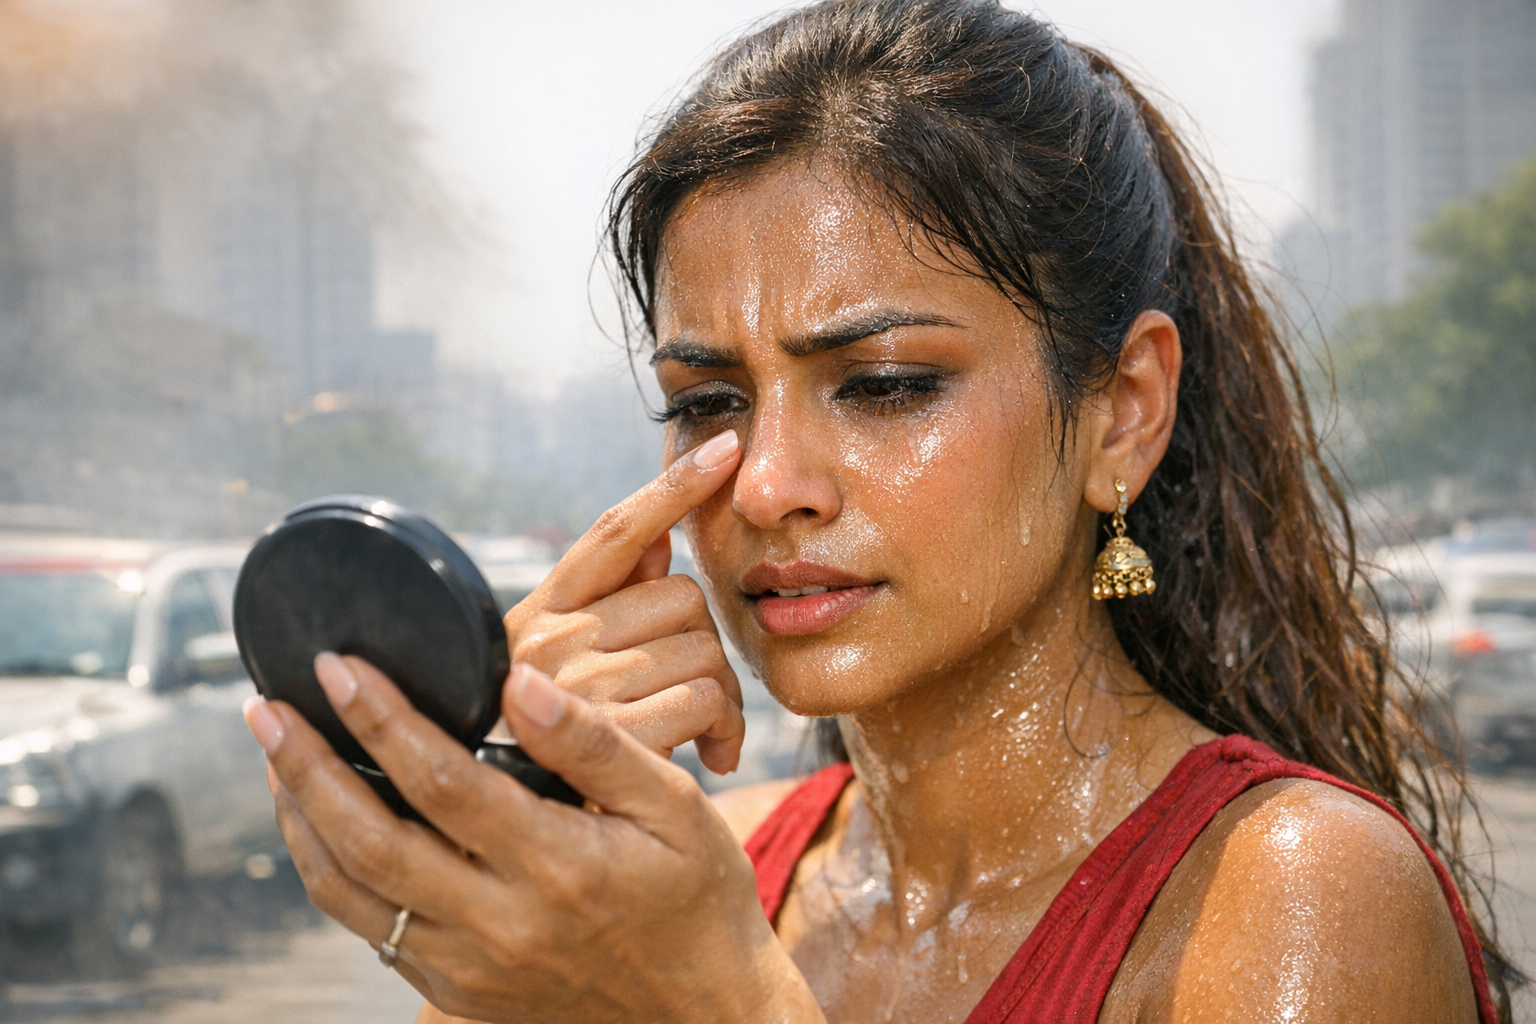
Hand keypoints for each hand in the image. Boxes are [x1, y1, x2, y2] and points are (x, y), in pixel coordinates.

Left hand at [244, 655, 824, 1023]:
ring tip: (275, 760)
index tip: (341, 666)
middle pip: (370, 839)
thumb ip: (594, 745)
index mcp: (557, 865)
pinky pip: (371, 933)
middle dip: (306, 765)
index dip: (381, 718)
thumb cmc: (697, 898)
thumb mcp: (677, 807)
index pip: (442, 781)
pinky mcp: (457, 994)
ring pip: (351, 895)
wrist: (702, 1015)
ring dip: (300, 822)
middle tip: (266, 707)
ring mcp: (471, 967)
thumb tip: (518, 682)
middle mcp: (501, 923)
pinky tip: (322, 827)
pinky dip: (329, 875)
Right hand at [505, 429, 745, 772]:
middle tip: (708, 697)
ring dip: (724, 697)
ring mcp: (572, 688)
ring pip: (702, 648)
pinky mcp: (608, 740)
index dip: (674, 486)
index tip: (728, 446)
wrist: (523, 851)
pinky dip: (722, 730)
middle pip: (681, 595)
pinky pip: (702, 699)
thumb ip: (612, 603)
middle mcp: (546, 641)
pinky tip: (709, 757)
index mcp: (538, 612)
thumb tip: (658, 539)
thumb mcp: (572, 673)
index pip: (614, 532)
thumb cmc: (564, 751)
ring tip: (708, 733)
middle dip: (708, 644)